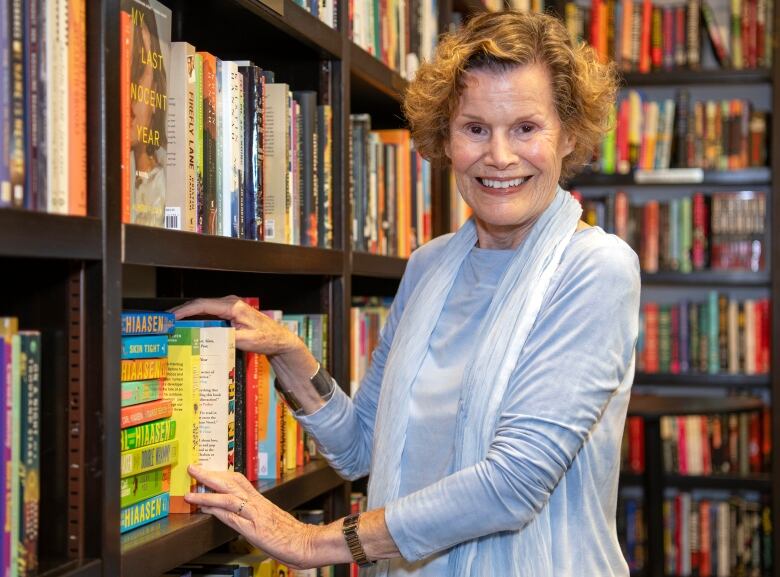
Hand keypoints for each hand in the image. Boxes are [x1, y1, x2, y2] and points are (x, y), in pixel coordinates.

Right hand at [172, 295, 323, 414]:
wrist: (280, 339)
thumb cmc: (267, 339)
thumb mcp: (247, 340)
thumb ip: (229, 338)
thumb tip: (210, 337)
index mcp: (233, 307)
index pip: (203, 305)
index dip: (185, 310)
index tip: (171, 317)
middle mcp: (230, 303)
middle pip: (200, 305)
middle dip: (182, 312)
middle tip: (165, 322)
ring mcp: (230, 306)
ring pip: (204, 308)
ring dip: (189, 315)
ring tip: (172, 324)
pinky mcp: (231, 312)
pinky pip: (210, 313)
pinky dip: (198, 318)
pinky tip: (189, 327)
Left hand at [184, 464, 318, 569]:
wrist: (308, 543)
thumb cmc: (293, 536)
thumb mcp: (273, 521)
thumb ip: (257, 515)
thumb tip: (243, 515)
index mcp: (261, 501)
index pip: (239, 481)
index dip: (221, 474)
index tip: (207, 470)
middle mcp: (258, 504)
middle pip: (231, 482)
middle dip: (210, 475)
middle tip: (193, 469)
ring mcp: (255, 515)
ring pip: (228, 497)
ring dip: (207, 494)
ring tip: (191, 493)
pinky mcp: (254, 528)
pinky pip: (232, 516)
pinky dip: (216, 510)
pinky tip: (204, 509)